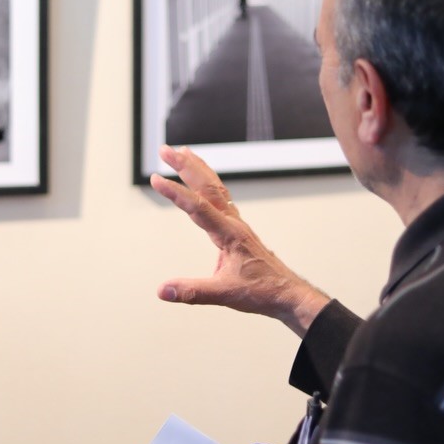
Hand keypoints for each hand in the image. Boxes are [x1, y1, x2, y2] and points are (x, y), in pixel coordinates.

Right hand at [150, 145, 328, 335]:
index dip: (175, 193)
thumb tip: (164, 290)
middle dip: (185, 166)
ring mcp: (236, 224)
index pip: (198, 207)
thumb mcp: (224, 294)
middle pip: (207, 186)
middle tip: (165, 150)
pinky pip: (221, 197)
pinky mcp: (237, 229)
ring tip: (182, 153)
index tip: (156, 179)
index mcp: (229, 234)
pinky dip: (208, 183)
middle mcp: (233, 223)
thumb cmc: (261, 291)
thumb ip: (192, 291)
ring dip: (198, 169)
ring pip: (215, 188)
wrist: (287, 293)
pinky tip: (203, 181)